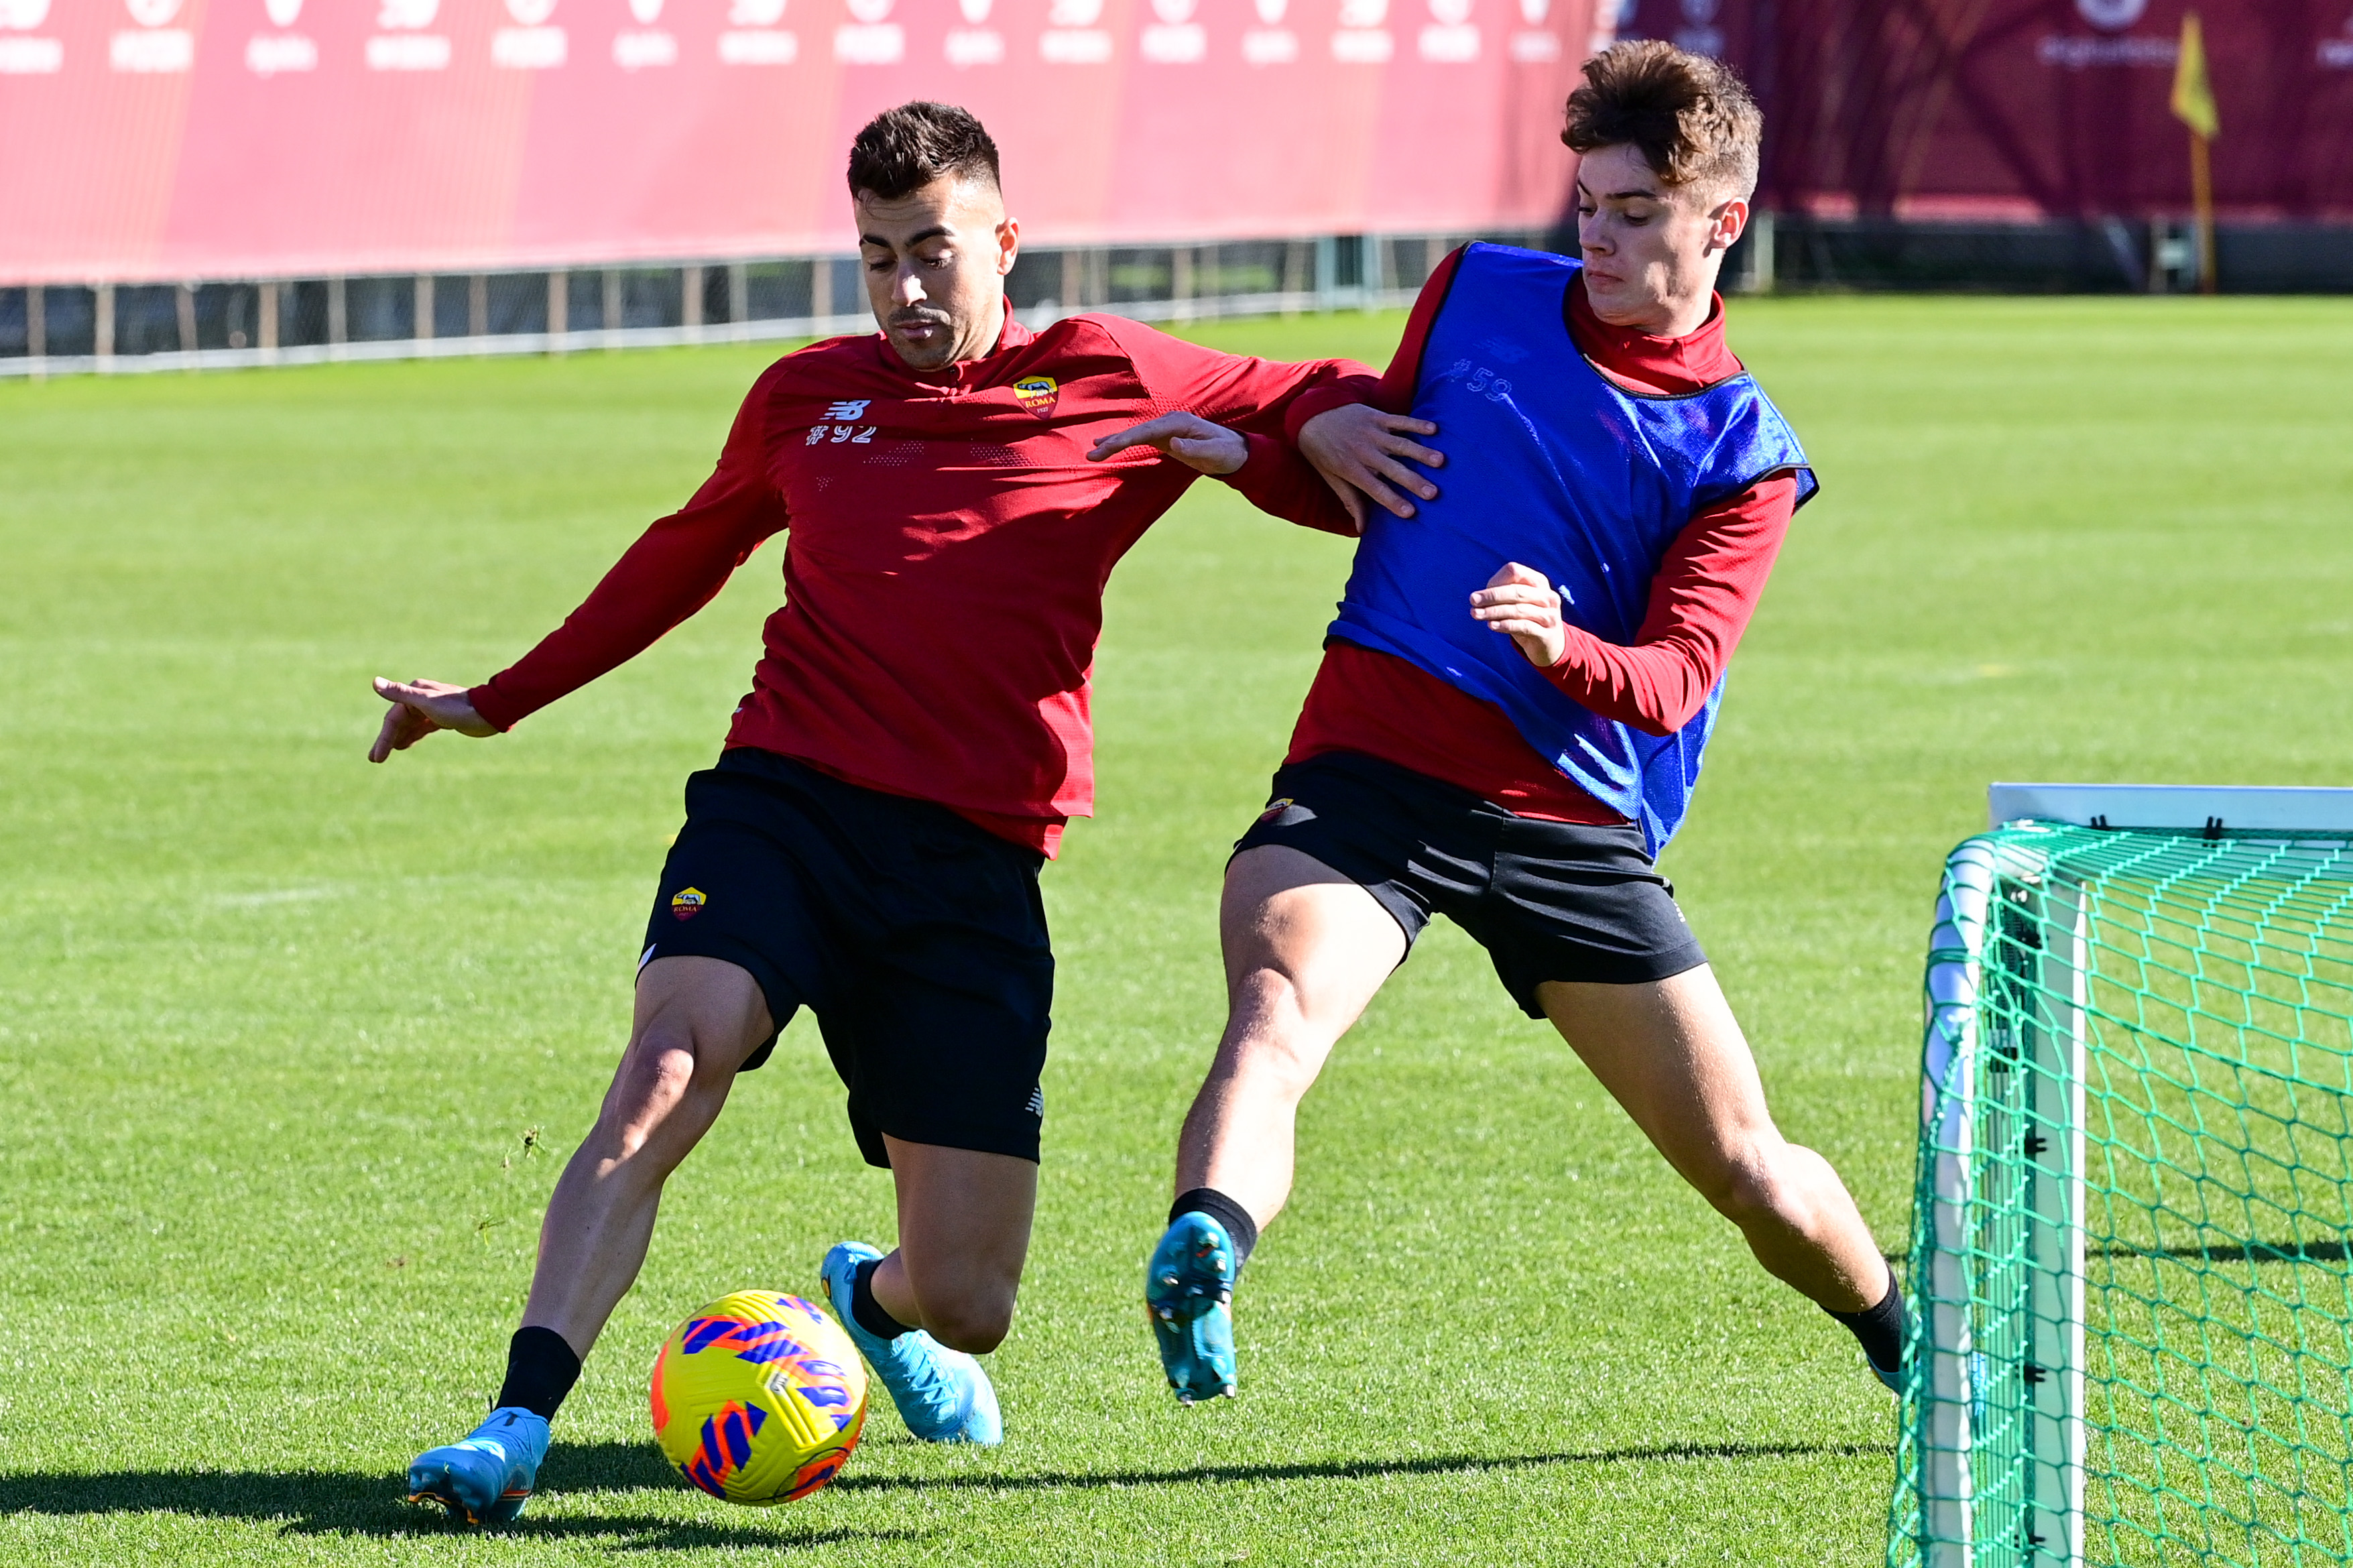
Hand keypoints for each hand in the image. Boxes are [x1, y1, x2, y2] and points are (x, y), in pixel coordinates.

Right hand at [369, 676, 495, 763]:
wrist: (488, 713)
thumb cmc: (458, 707)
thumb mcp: (425, 702)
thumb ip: (400, 693)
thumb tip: (375, 682)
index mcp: (415, 693)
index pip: (394, 719)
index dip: (384, 738)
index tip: (377, 758)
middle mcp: (421, 698)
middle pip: (399, 722)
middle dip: (387, 740)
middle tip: (375, 759)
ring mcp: (431, 708)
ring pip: (409, 726)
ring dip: (397, 739)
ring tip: (384, 755)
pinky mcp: (442, 717)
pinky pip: (421, 727)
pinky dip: (412, 736)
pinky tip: (404, 745)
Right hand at [1085, 411, 1247, 475]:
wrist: (1235, 452)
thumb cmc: (1226, 452)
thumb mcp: (1213, 452)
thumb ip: (1194, 448)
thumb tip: (1173, 443)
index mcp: (1178, 423)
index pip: (1146, 431)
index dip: (1125, 439)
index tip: (1108, 447)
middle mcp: (1169, 422)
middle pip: (1136, 431)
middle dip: (1113, 442)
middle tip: (1091, 453)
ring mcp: (1166, 429)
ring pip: (1135, 435)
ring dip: (1115, 443)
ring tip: (1093, 451)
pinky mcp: (1165, 438)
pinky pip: (1140, 440)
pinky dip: (1124, 444)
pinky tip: (1110, 447)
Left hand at [1297, 404, 1443, 531]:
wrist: (1311, 415)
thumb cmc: (1322, 452)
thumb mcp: (1331, 478)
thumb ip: (1350, 501)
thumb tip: (1362, 530)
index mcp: (1352, 470)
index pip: (1375, 489)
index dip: (1392, 501)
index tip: (1410, 512)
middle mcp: (1364, 452)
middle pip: (1392, 469)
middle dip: (1413, 481)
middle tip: (1433, 493)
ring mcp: (1372, 433)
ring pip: (1400, 444)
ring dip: (1421, 453)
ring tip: (1440, 462)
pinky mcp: (1377, 417)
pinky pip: (1399, 421)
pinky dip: (1416, 424)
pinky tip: (1434, 430)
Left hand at [1469, 562, 1565, 668]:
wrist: (1550, 643)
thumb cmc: (1527, 617)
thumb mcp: (1517, 602)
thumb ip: (1501, 594)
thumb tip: (1480, 597)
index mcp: (1539, 582)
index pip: (1516, 572)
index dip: (1497, 581)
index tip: (1479, 594)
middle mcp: (1548, 596)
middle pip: (1517, 591)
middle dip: (1492, 596)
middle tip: (1472, 601)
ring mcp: (1550, 615)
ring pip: (1518, 610)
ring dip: (1494, 612)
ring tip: (1476, 614)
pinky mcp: (1546, 633)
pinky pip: (1523, 626)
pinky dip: (1505, 625)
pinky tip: (1491, 625)